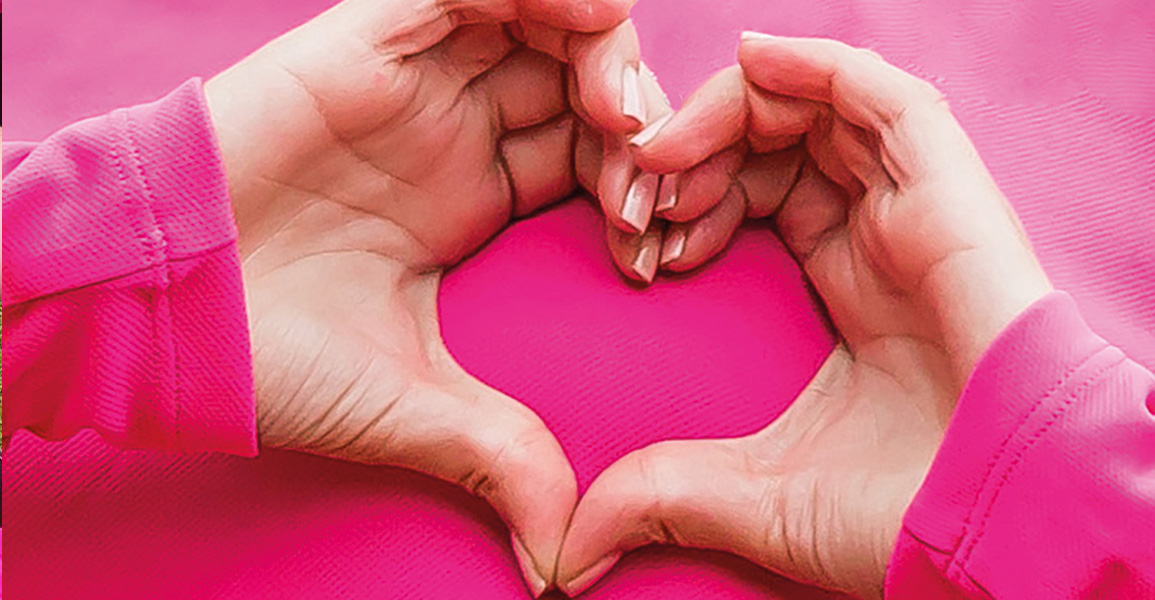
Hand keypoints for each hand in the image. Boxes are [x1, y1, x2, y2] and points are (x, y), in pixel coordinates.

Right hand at [202, 0, 663, 593]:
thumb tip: (561, 557)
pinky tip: (589, 22)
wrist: (153, 309)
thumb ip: (499, 455)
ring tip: (626, 118)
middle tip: (652, 183)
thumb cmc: (267, 353)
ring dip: (602, 58)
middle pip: (576, 84)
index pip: (585, 158)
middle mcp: (449, 129)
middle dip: (635, 124)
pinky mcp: (368, 40)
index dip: (637, 189)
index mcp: (468, 196)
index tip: (652, 249)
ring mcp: (414, 80)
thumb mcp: (411, 404)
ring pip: (536, 24)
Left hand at [555, 35, 1051, 598]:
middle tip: (634, 189)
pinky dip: (817, 68)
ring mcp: (916, 211)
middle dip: (692, 155)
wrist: (1000, 527)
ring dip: (728, 115)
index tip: (630, 232)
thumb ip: (662, 495)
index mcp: (845, 288)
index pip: (755, 200)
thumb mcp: (754, 496)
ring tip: (663, 147)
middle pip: (775, 149)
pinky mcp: (951, 193)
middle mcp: (879, 238)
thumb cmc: (903, 514)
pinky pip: (886, 98)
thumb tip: (570, 548)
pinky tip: (749, 61)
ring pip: (819, 114)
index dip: (686, 199)